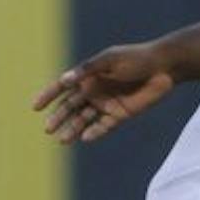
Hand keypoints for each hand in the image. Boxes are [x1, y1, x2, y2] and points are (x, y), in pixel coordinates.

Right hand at [32, 42, 177, 144]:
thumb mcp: (109, 60)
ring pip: (84, 119)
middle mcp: (94, 91)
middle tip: (48, 129)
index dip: (48, 96)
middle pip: (70, 107)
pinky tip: (85, 138)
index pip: (62, 87)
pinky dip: (94, 132)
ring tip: (62, 140)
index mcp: (88, 75)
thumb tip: (64, 80)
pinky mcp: (119, 114)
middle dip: (58, 117)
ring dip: (73, 129)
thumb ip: (87, 70)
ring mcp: (106, 104)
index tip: (35, 107)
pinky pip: (103, 126)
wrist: (164, 67)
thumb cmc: (136, 59)